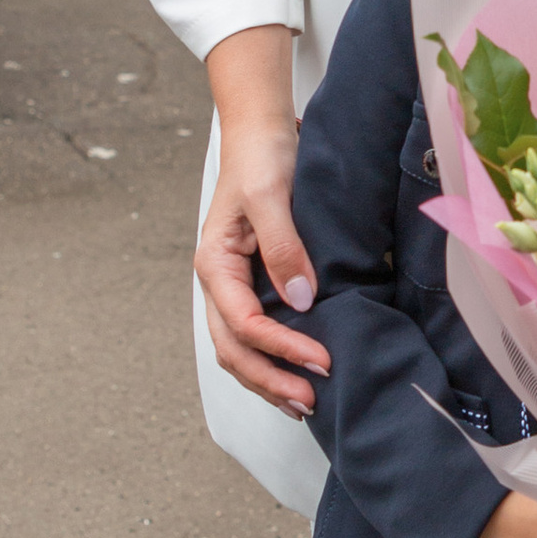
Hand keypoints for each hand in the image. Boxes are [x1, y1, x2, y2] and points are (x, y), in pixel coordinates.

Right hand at [199, 25, 326, 413]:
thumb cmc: (262, 159)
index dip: (282, 348)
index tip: (322, 361)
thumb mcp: (271, 196)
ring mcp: (233, 286)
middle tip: (311, 401)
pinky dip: (273, 358)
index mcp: (214, 264)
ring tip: (305, 402)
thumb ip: (283, 246)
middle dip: (271, 379)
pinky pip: (255, 333)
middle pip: (235, 348)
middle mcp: (218, 282)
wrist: (261, 135)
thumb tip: (301, 300)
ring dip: (269, 378)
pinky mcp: (253, 284)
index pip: (245, 323)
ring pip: (240, 348)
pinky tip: (297, 372)